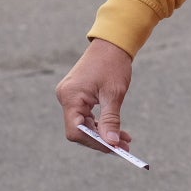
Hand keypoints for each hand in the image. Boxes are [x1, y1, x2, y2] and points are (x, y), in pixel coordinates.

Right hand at [56, 38, 134, 152]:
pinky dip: (101, 123)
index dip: (94, 142)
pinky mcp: (77, 95)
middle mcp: (66, 97)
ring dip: (104, 133)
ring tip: (124, 141)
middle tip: (124, 148)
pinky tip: (117, 130)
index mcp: (71, 97)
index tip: (114, 149)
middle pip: (80, 130)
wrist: (113, 42)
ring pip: (85, 124)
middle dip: (102, 140)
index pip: (76, 131)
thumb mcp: (114, 93)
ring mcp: (70, 96)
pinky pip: (87, 116)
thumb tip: (111, 143)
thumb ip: (111, 120)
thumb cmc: (113, 63)